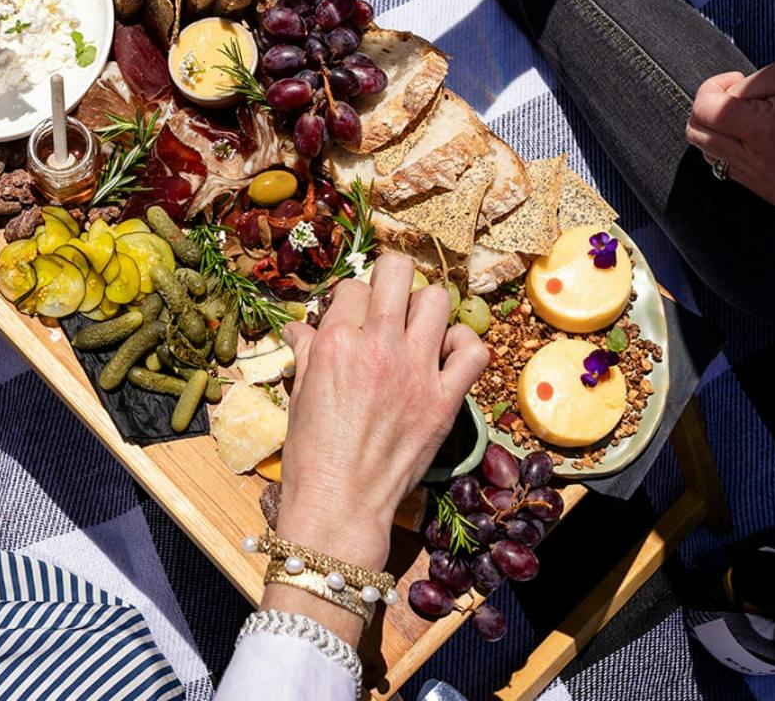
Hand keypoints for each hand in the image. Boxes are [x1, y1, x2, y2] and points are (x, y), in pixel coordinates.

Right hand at [275, 253, 490, 571]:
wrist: (340, 504)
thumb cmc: (311, 454)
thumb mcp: (300, 395)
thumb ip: (306, 352)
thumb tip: (300, 329)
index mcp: (336, 342)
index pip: (352, 287)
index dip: (351, 299)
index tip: (352, 316)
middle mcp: (378, 345)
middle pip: (396, 271)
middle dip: (390, 278)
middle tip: (387, 303)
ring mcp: (416, 370)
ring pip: (438, 298)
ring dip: (427, 307)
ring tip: (417, 328)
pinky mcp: (444, 399)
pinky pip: (473, 351)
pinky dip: (464, 346)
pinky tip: (447, 356)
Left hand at [686, 62, 774, 204]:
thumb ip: (743, 85)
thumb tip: (718, 101)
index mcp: (765, 131)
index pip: (704, 111)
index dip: (710, 89)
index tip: (733, 81)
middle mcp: (761, 164)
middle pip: (697, 135)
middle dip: (709, 109)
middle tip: (737, 96)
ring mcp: (766, 184)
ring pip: (710, 155)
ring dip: (720, 132)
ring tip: (751, 118)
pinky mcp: (772, 195)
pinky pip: (732, 171)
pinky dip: (736, 152)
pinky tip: (762, 139)